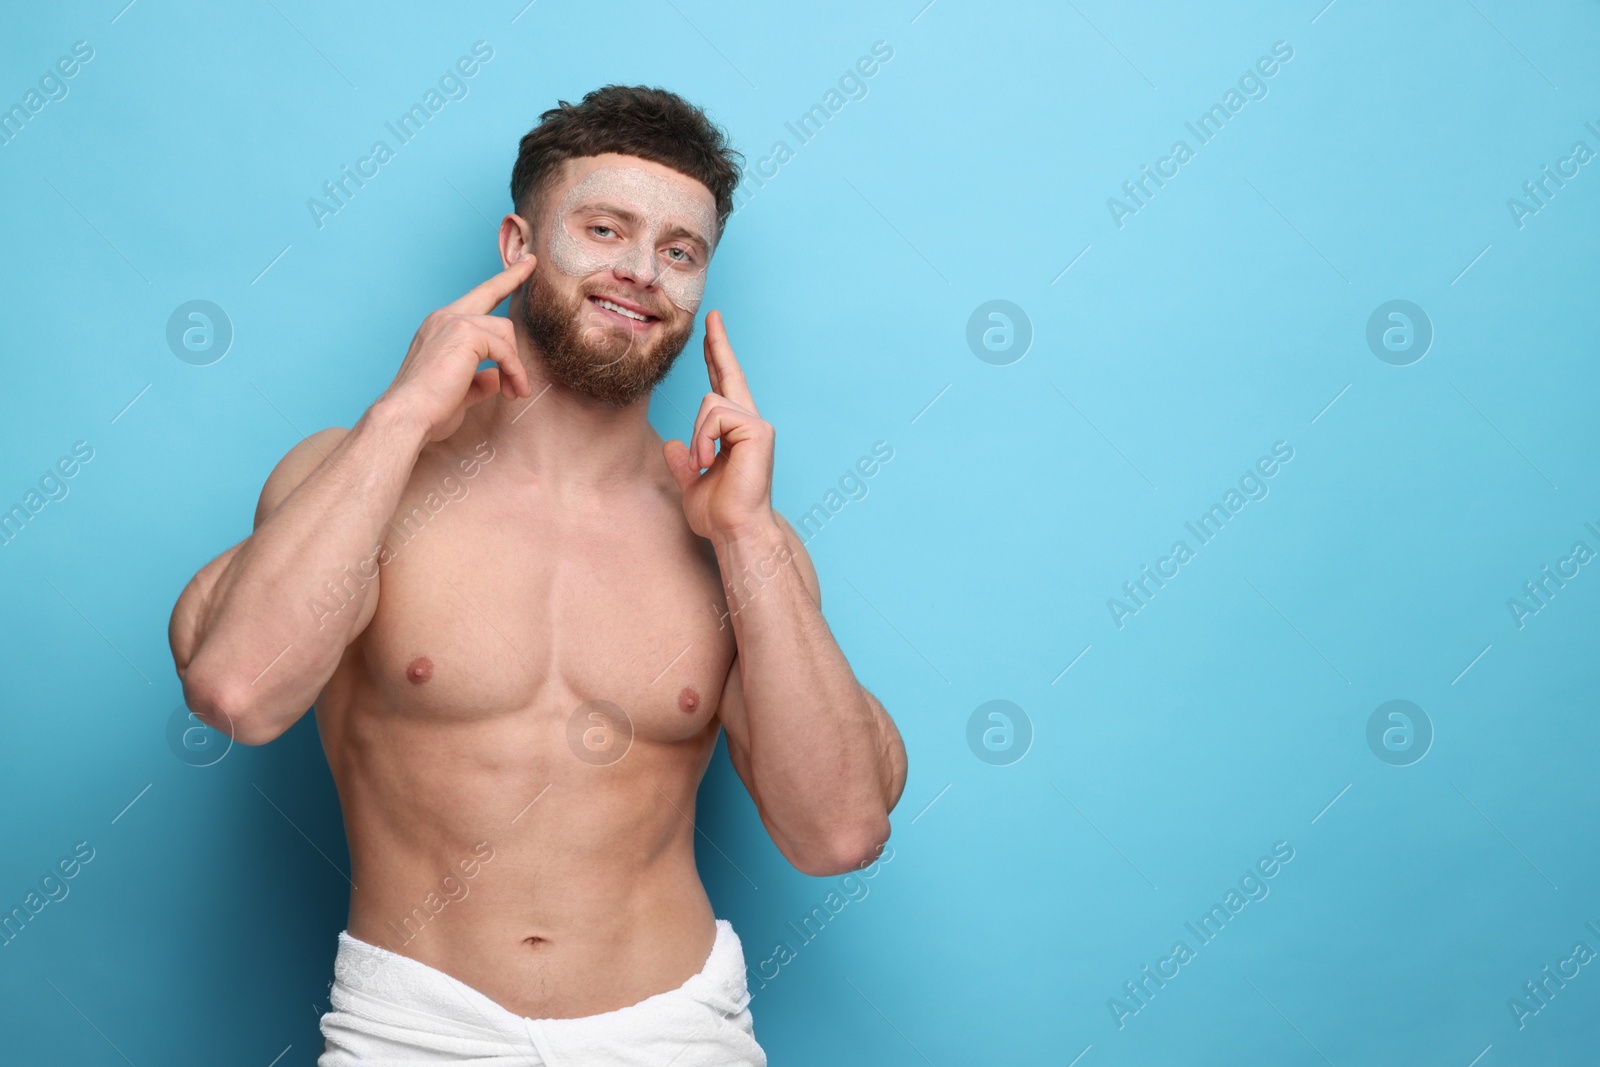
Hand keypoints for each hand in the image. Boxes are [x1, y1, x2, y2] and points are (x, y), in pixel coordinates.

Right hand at [377, 257, 536, 442]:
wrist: (408, 417)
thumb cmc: (428, 410)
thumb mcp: (460, 392)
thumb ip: (479, 381)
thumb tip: (497, 378)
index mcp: (439, 328)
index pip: (473, 302)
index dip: (498, 284)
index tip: (519, 266)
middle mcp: (444, 318)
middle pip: (488, 292)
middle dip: (512, 276)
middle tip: (531, 263)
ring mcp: (454, 322)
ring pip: (504, 331)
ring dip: (516, 365)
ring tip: (516, 392)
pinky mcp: (466, 334)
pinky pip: (504, 350)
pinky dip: (514, 371)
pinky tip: (513, 390)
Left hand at [663, 310, 775, 539]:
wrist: (735, 530)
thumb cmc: (719, 513)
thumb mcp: (692, 483)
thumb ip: (684, 462)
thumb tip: (672, 446)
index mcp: (735, 432)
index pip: (723, 386)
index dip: (717, 356)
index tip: (712, 329)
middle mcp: (750, 422)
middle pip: (727, 374)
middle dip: (718, 344)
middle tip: (712, 314)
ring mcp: (756, 423)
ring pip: (709, 402)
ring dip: (698, 436)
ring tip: (705, 464)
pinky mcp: (757, 429)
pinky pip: (715, 415)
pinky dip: (705, 439)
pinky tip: (711, 461)